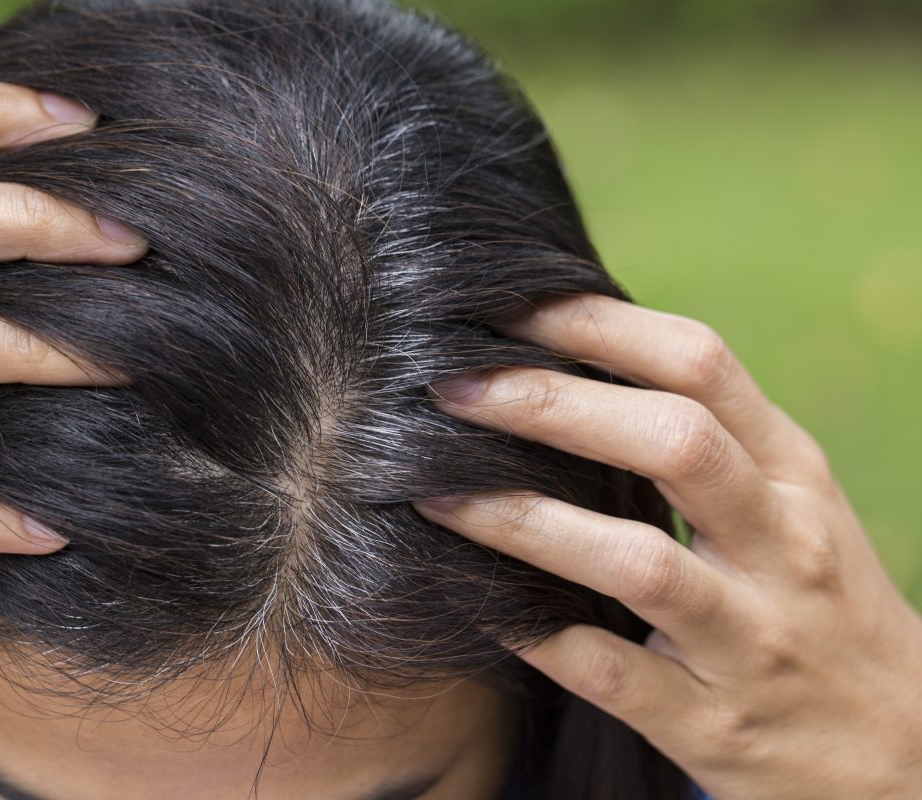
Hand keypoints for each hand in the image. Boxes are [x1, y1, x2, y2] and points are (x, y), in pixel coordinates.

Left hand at [413, 294, 921, 798]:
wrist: (900, 755)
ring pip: (637, 562)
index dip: (595, 325)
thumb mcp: (789, 505)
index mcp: (794, 474)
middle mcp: (783, 545)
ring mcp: (753, 639)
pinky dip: (537, 633)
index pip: (700, 366)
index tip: (505, 305)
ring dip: (522, 519)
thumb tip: (569, 358)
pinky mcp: (713, 725)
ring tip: (431, 490)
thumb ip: (706, 436)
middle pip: (672, 442)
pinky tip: (476, 601)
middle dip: (551, 404)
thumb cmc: (815, 601)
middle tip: (449, 386)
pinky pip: (611, 672)